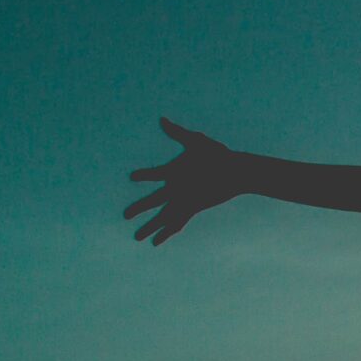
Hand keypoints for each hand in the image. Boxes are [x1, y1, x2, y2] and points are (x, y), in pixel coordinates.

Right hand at [123, 118, 243, 243]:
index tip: (132, 176)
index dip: (144, 175)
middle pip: (152, 201)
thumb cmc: (218, 155)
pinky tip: (157, 241)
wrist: (236, 171)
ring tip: (137, 237)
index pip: (154, 174)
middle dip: (139, 208)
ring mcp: (184, 200)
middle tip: (125, 214)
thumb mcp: (195, 142)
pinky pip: (177, 222)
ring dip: (150, 226)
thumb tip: (161, 119)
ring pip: (162, 215)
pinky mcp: (192, 208)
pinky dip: (167, 232)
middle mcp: (176, 188)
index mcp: (174, 172)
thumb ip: (177, 132)